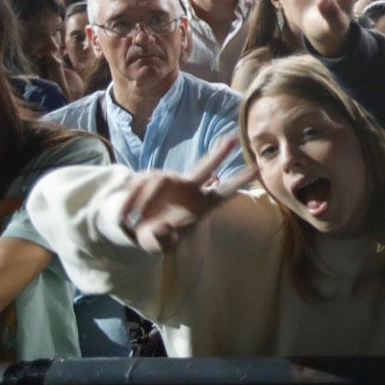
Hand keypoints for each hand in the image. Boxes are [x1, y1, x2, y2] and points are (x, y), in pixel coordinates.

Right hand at [118, 138, 255, 252]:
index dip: (239, 181)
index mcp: (200, 205)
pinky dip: (132, 201)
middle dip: (218, 154)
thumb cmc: (160, 237)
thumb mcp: (162, 245)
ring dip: (146, 201)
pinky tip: (126, 215)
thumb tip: (162, 228)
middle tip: (234, 139)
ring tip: (135, 220)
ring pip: (160, 182)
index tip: (258, 168)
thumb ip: (164, 240)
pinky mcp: (149, 177)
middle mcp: (189, 188)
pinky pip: (140, 184)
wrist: (135, 229)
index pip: (223, 192)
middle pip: (205, 168)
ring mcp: (170, 180)